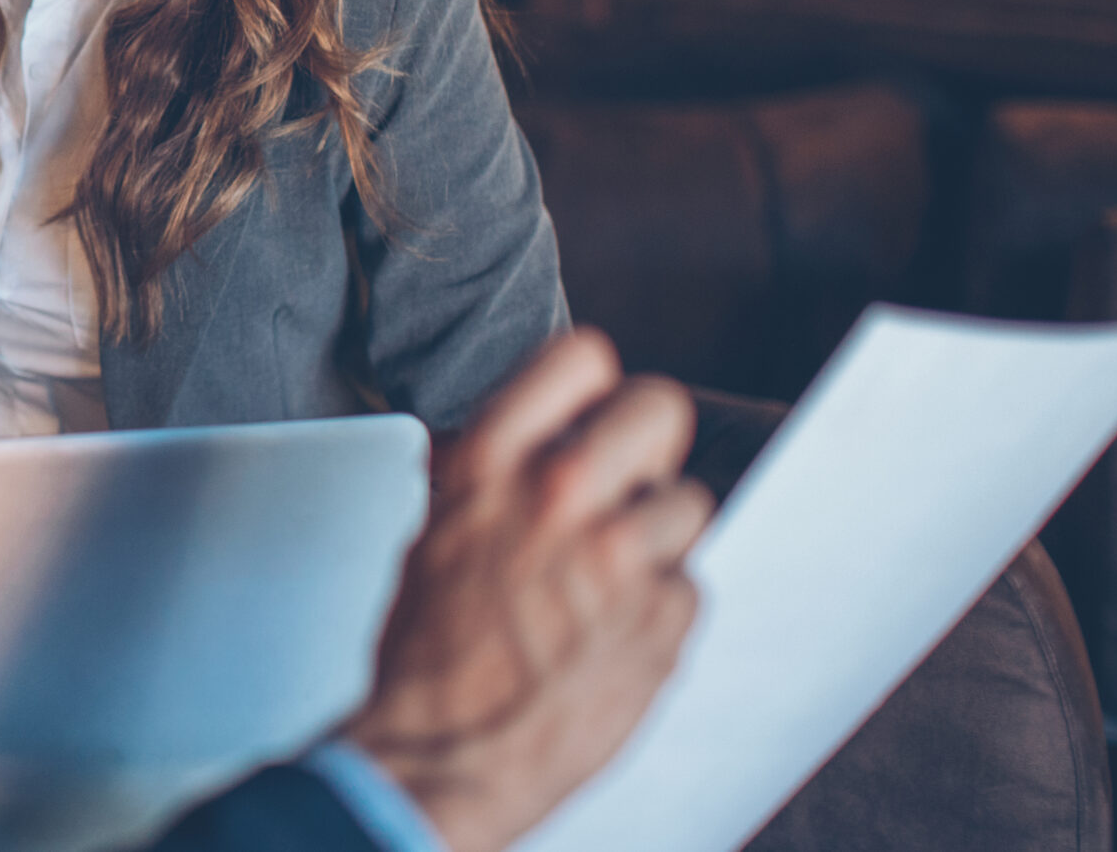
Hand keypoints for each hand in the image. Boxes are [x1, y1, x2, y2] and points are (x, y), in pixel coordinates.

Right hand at [344, 330, 712, 851]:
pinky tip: (614, 631)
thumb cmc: (426, 656)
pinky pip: (690, 586)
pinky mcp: (663, 621)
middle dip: (647, 446)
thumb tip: (516, 440)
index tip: (595, 408)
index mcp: (491, 464)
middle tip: (627, 482)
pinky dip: (661, 608)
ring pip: (690, 503)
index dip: (595, 385)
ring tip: (613, 577)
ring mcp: (620, 559)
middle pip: (661, 410)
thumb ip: (485, 475)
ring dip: (659, 538)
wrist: (438, 758)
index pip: (582, 358)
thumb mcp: (432, 532)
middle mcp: (560, 496)